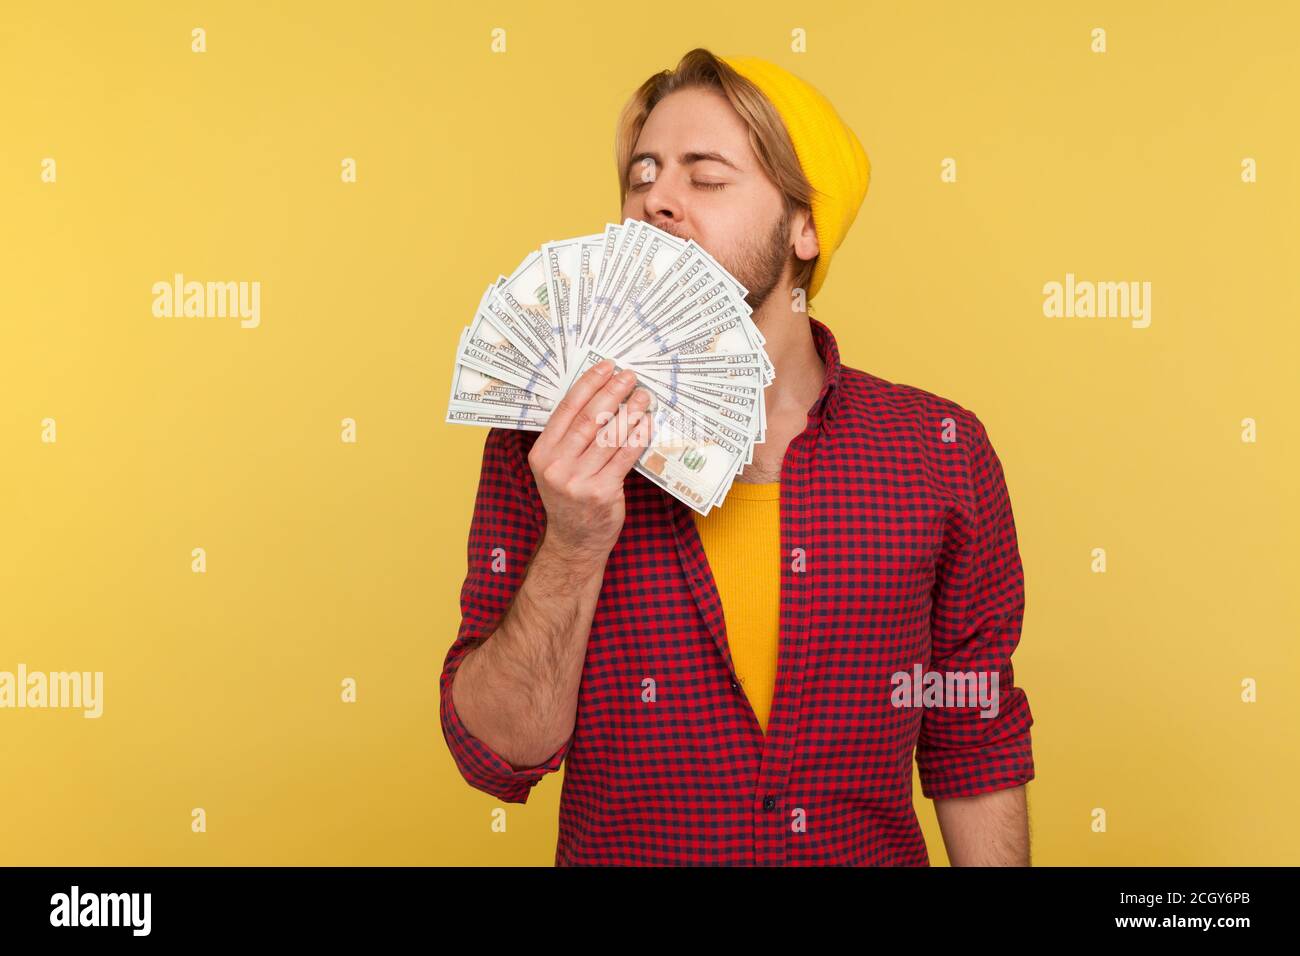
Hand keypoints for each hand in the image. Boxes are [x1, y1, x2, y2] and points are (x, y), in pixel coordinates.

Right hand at [527, 359, 652, 557]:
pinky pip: (624, 457)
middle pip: (590, 418)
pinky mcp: (602, 492)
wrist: (574, 542)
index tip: (606, 367)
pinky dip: (638, 436)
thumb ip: (569, 438)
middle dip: (612, 392)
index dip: (589, 384)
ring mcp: (578, 480)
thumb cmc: (569, 499)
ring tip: (643, 395)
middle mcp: (557, 465)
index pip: (567, 409)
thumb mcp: (555, 467)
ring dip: (630, 411)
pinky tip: (647, 423)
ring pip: (609, 436)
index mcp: (542, 453)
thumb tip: (600, 398)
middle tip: (630, 376)